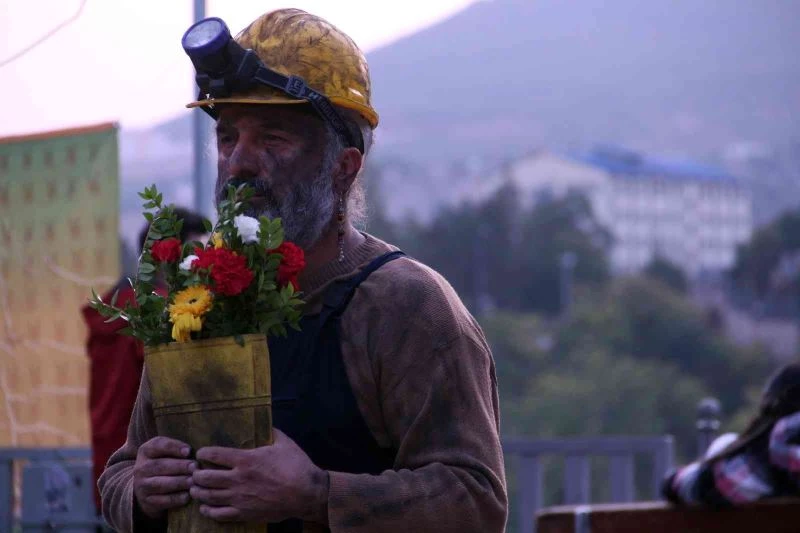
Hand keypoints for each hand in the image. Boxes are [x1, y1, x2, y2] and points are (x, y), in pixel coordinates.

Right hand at [133, 436, 195, 519]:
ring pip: (160, 484)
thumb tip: (199, 451)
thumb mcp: (165, 452)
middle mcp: (140, 468)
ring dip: (179, 482)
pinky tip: (187, 496)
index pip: (158, 445)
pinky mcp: (147, 501)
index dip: (174, 447)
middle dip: (179, 466)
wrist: (147, 488)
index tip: (189, 451)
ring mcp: (142, 486)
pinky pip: (162, 500)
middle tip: (195, 467)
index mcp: (146, 451)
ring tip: (193, 481)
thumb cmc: (164, 465)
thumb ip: (178, 449)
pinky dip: (176, 499)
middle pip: (160, 465)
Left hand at [190, 429, 328, 523]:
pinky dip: (208, 511)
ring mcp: (239, 498)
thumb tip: (265, 421)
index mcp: (246, 460)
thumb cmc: (296, 466)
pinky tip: (205, 508)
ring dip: (198, 492)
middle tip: (194, 473)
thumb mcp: (284, 443)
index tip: (200, 453)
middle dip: (196, 474)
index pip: (214, 454)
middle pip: (206, 477)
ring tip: (195, 489)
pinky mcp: (244, 513)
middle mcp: (238, 479)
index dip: (203, 453)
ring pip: (209, 496)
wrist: (306, 493)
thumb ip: (271, 432)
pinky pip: (219, 514)